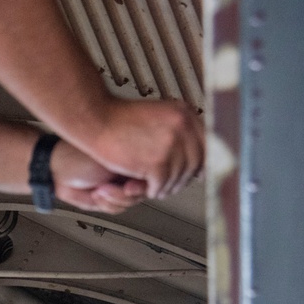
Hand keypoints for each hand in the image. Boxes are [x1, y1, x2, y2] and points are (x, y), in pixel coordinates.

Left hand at [51, 141, 147, 213]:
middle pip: (142, 192)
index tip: (133, 184)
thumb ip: (132, 169)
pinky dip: (106, 203)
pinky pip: (116, 209)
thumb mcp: (110, 158)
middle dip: (127, 192)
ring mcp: (117, 188)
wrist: (57, 169)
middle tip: (120, 188)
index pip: (150, 175)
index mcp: (129, 158)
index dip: (143, 183)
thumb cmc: (79, 156)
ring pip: (129, 202)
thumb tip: (150, 181)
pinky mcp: (107, 201)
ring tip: (100, 189)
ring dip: (114, 198)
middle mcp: (126, 173)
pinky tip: (96, 194)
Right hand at [88, 98, 204, 199]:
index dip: (202, 161)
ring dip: (166, 185)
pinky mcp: (157, 162)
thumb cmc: (120, 120)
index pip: (207, 144)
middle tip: (171, 181)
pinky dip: (153, 190)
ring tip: (155, 185)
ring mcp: (171, 144)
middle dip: (183, 177)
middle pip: (196, 163)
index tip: (198, 171)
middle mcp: (182, 127)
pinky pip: (162, 185)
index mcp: (184, 114)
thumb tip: (199, 152)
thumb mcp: (158, 115)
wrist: (96, 119)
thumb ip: (178, 130)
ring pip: (179, 177)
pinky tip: (145, 186)